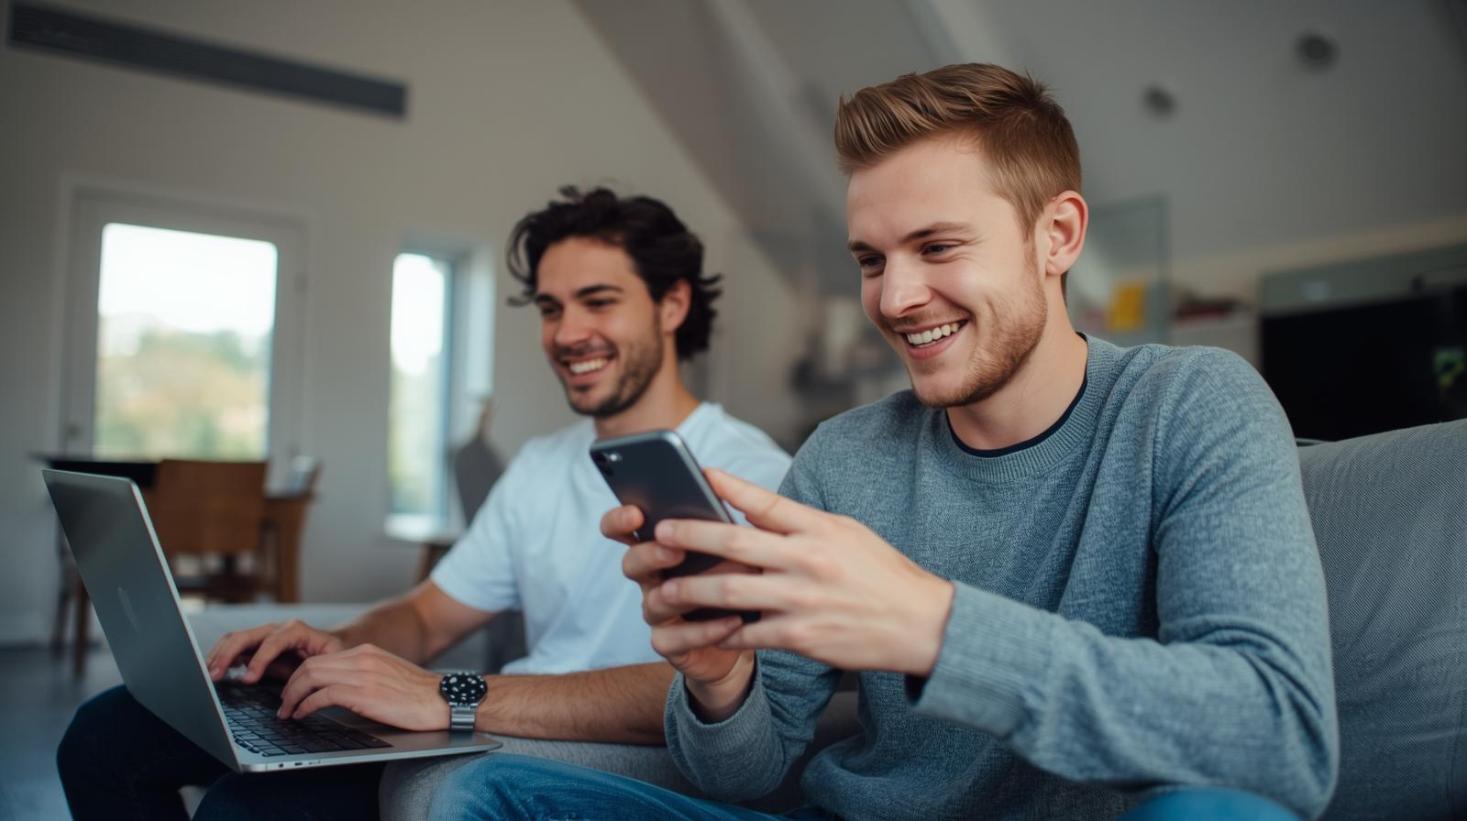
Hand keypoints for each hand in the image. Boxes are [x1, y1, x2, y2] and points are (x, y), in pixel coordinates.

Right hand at [206, 619, 344, 682]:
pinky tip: (215, 670)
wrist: (334, 643)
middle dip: (228, 655)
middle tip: (215, 675)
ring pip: (236, 638)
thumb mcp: (332, 660)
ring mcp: (265, 635)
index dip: (259, 660)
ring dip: (220, 655)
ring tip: (209, 673)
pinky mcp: (257, 644)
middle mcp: (277, 629)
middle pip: (246, 636)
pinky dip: (222, 656)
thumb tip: (297, 693)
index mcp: (296, 630)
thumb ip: (316, 671)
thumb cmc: (334, 652)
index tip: (248, 680)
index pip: (272, 642)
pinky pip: (234, 646)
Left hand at [274, 644, 450, 730]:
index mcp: (366, 652)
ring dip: (292, 696)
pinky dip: (306, 706)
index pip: (320, 658)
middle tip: (283, 704)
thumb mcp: (388, 675)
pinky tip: (303, 715)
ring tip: (287, 712)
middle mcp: (361, 658)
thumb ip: (363, 676)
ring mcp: (362, 674)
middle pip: (310, 665)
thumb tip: (338, 692)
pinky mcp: (364, 693)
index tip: (293, 692)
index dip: (299, 676)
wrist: (443, 699)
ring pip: (310, 677)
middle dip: (290, 686)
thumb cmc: (419, 694)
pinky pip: (323, 696)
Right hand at [602, 504, 754, 717]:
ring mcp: (659, 613)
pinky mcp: (672, 644)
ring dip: (683, 592)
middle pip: (632, 563)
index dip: (620, 520)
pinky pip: (675, 639)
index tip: (636, 512)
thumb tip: (715, 479)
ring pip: (653, 602)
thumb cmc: (737, 576)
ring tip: (714, 585)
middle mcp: (653, 578)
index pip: (624, 528)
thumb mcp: (732, 542)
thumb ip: (718, 517)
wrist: (750, 630)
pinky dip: (704, 631)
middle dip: (650, 554)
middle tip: (675, 548)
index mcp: (660, 546)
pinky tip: (732, 622)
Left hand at [653, 469, 954, 676]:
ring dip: (691, 591)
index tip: (698, 475)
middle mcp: (808, 561)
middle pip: (735, 544)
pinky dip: (723, 632)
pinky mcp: (800, 637)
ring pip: (730, 593)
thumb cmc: (880, 574)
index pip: (766, 501)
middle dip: (691, 537)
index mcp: (819, 529)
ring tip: (665, 590)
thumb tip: (750, 508)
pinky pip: (748, 634)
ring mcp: (802, 600)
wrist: (921, 624)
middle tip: (661, 533)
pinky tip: (705, 630)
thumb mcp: (846, 532)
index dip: (728, 487)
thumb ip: (798, 522)